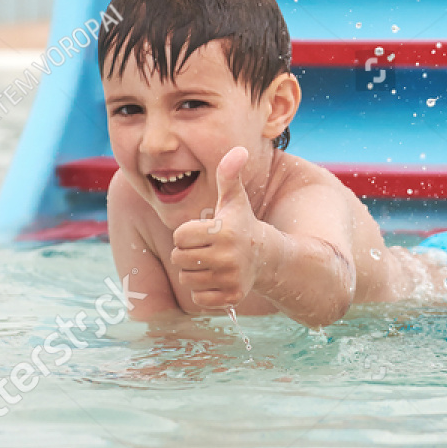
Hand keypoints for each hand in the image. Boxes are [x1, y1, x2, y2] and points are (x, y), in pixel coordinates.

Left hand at [171, 146, 257, 310]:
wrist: (267, 256)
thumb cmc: (241, 223)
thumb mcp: (234, 199)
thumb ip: (228, 175)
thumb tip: (238, 149)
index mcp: (223, 231)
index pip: (180, 236)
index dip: (188, 233)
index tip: (204, 232)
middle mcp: (227, 256)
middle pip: (179, 258)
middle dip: (187, 253)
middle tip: (205, 248)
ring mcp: (230, 278)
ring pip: (187, 279)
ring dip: (194, 272)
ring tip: (211, 263)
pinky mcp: (231, 297)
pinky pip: (198, 298)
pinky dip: (203, 291)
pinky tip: (217, 279)